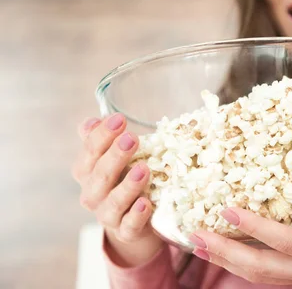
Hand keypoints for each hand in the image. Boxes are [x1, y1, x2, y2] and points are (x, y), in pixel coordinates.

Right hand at [71, 114, 163, 266]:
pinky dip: (136, 215)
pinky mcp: (126, 232)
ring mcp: (108, 215)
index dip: (103, 135)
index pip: (90, 151)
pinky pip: (129, 226)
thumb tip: (94, 119)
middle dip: (115, 156)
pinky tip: (145, 203)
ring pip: (113, 202)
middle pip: (100, 175)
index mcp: (87, 172)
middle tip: (131, 139)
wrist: (132, 223)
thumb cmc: (122, 180)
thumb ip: (103, 139)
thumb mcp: (114, 158)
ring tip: (143, 169)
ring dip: (128, 185)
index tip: (120, 119)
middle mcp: (93, 194)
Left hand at [189, 195, 291, 286]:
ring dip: (225, 261)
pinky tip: (222, 252)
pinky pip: (264, 274)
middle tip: (196, 234)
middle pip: (261, 267)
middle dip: (226, 251)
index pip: (286, 242)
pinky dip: (239, 265)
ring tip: (197, 244)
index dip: (256, 228)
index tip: (229, 210)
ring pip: (258, 275)